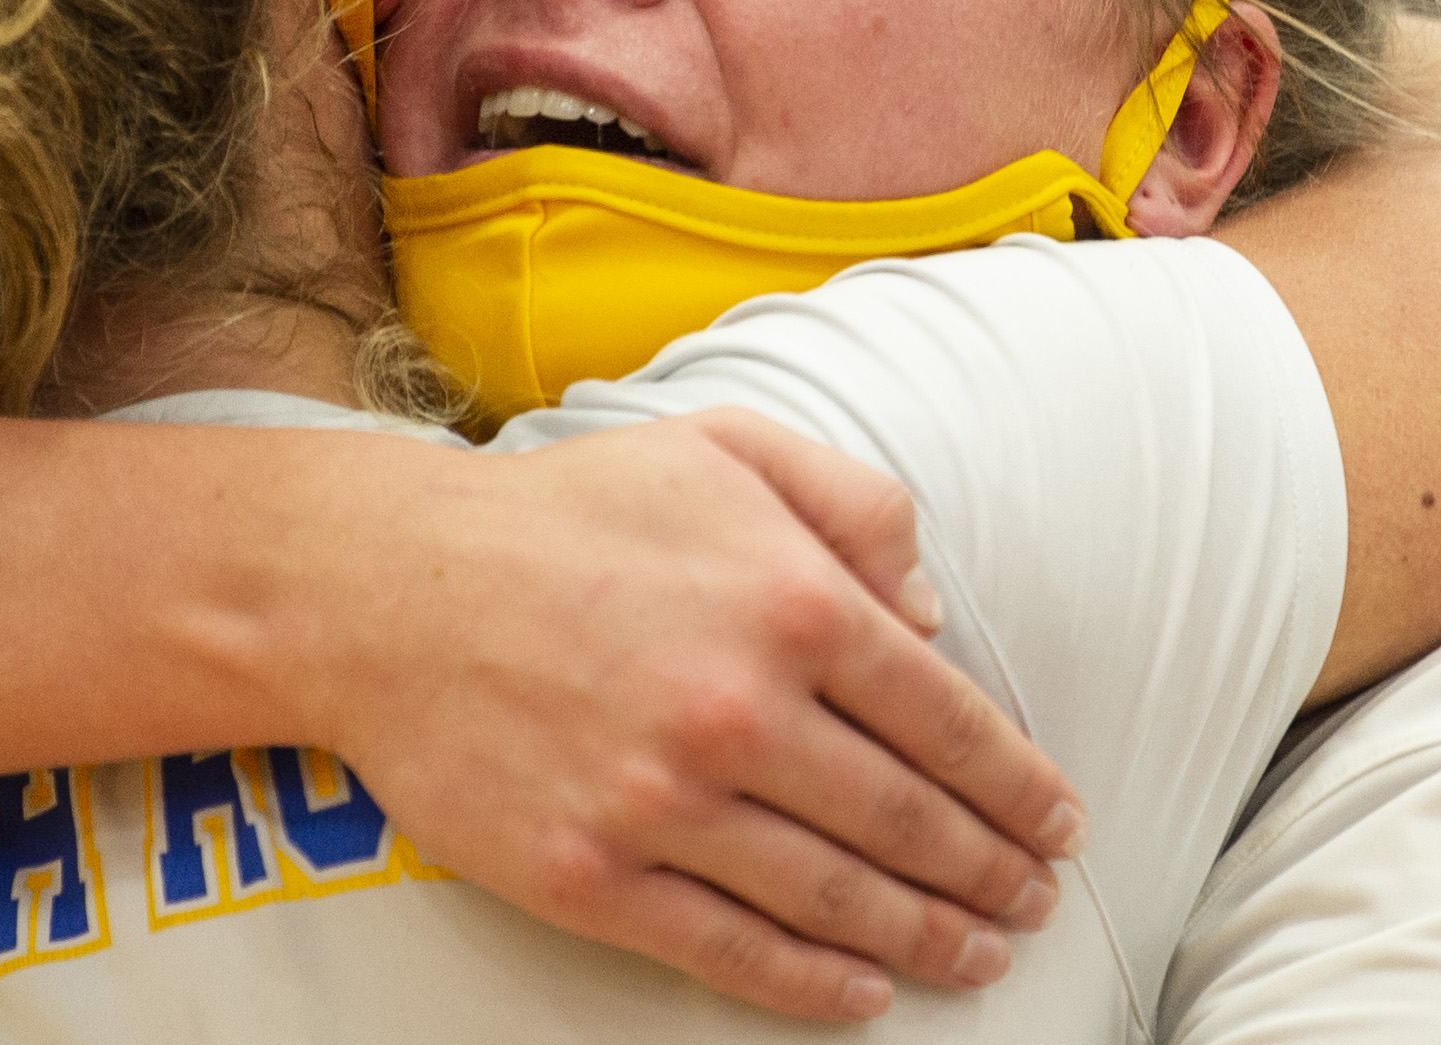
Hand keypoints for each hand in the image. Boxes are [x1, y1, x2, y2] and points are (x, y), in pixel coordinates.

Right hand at [295, 408, 1081, 1022]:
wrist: (383, 590)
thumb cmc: (561, 512)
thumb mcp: (720, 450)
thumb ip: (850, 503)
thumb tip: (929, 612)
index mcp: (788, 600)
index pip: (947, 720)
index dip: (1019, 784)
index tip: (1057, 820)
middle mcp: (740, 710)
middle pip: (908, 823)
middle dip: (990, 872)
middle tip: (1031, 897)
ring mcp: (663, 804)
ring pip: (837, 900)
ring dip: (927, 938)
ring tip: (979, 953)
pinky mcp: (591, 877)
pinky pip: (732, 951)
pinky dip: (815, 986)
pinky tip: (865, 993)